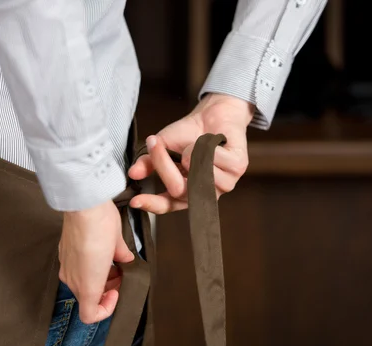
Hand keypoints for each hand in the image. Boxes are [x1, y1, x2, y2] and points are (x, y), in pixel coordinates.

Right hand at [59, 200, 134, 323]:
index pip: (90, 315)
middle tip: (119, 276)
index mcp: (87, 285)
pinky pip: (74, 269)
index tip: (117, 292)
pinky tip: (99, 251)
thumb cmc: (101, 228)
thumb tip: (124, 259)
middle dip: (106, 290)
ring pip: (81, 284)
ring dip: (97, 278)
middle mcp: (72, 280)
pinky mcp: (63, 253)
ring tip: (112, 263)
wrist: (84, 206)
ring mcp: (65, 266)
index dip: (106, 309)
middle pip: (88, 298)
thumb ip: (122, 258)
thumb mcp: (119, 247)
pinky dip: (87, 266)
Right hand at [128, 94, 253, 213]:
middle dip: (163, 165)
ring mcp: (223, 184)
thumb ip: (149, 162)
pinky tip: (212, 141)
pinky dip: (208, 146)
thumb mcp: (162, 147)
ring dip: (191, 153)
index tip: (135, 200)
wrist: (213, 113)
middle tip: (154, 145)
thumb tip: (133, 173)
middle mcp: (204, 193)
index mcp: (185, 192)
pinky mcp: (237, 170)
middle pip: (178, 189)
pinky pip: (214, 161)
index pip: (167, 206)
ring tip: (194, 143)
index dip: (151, 204)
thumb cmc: (188, 134)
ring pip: (198, 176)